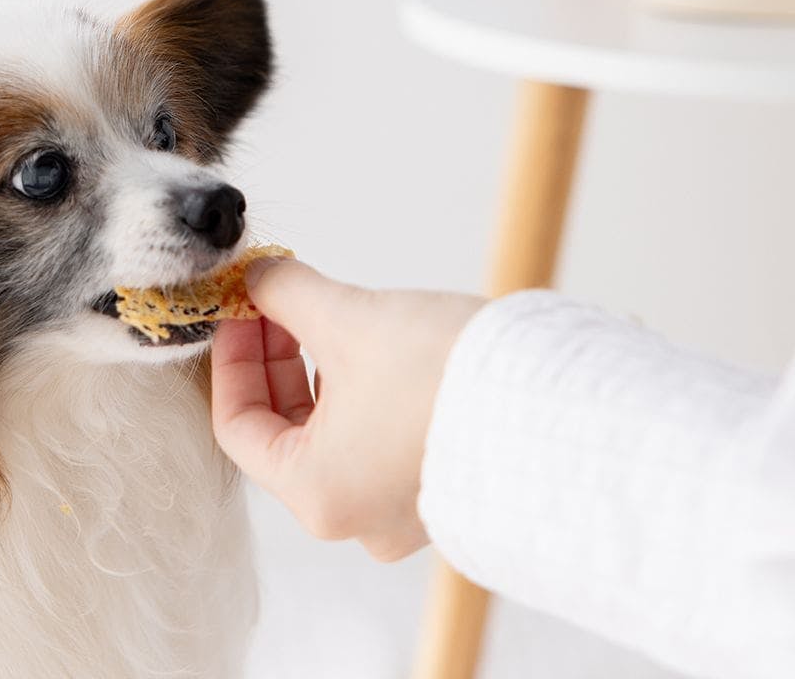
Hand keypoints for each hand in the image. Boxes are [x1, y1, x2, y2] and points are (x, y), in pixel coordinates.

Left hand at [210, 258, 484, 560]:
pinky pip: (376, 442)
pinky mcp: (439, 489)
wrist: (564, 398)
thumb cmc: (449, 373)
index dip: (230, 359)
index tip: (239, 310)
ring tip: (326, 312)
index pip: (237, 427)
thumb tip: (261, 277)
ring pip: (332, 434)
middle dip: (276, 359)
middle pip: (284, 431)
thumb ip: (289, 296)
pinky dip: (361, 394)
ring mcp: (402, 511)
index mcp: (317, 493)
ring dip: (318, 372)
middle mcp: (356, 518)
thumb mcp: (352, 319)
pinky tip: (372, 345)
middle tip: (277, 302)